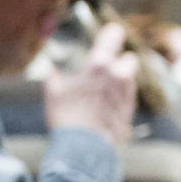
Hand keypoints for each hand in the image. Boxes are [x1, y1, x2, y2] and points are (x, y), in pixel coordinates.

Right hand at [44, 21, 138, 145]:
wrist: (84, 147)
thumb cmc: (67, 117)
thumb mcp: (53, 93)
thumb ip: (53, 77)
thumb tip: (50, 71)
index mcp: (98, 65)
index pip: (114, 36)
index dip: (112, 34)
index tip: (111, 34)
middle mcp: (117, 75)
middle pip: (130, 58)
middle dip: (121, 62)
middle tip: (107, 70)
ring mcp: (127, 93)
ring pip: (130, 79)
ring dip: (121, 81)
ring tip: (104, 92)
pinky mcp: (130, 110)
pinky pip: (128, 98)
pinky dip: (121, 99)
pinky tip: (107, 108)